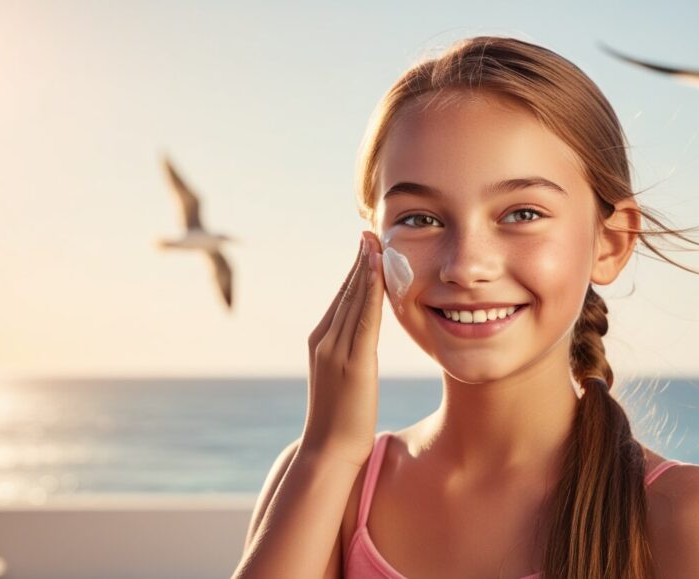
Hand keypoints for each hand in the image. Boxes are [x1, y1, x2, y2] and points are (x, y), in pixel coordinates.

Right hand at [301, 231, 384, 467]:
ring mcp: (335, 350)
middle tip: (370, 232)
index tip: (366, 247)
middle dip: (359, 261)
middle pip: (345, 292)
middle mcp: (324, 340)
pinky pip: (363, 318)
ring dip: (364, 268)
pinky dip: (369, 291)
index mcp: (321, 342)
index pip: (341, 298)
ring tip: (374, 241)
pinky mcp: (352, 361)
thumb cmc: (341, 423)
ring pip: (352, 299)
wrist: (328, 451)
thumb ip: (352, 358)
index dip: (355, 271)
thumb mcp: (346, 382)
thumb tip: (364, 347)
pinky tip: (377, 271)